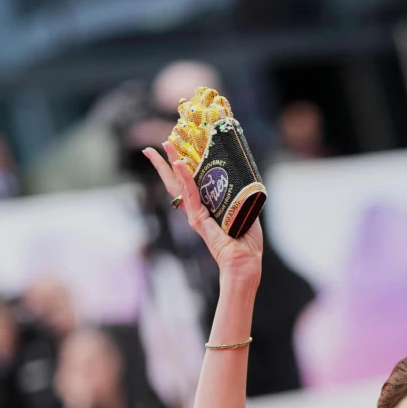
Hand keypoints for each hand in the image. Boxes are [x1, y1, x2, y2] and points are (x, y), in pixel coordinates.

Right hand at [143, 144, 262, 281]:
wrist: (244, 262)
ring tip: (165, 145)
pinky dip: (185, 177)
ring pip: (180, 184)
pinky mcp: (198, 219)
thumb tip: (246, 181)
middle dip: (167, 163)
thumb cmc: (247, 243)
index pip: (192, 185)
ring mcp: (196, 215)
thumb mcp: (245, 213)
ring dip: (172, 162)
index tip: (179, 152)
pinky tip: (178, 163)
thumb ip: (242, 198)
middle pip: (179, 182)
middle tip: (159, 145)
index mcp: (207, 209)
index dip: (186, 169)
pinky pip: (191, 194)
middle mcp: (198, 211)